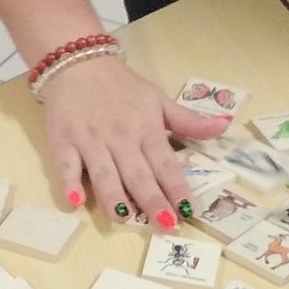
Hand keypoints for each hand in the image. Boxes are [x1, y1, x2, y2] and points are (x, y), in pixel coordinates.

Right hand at [39, 55, 228, 225]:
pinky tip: (75, 202)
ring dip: (114, 197)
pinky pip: (66, 166)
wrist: (79, 62)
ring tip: (124, 220)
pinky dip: (70, 184)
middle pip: (138, 174)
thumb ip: (188, 120)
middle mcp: (120, 138)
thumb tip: (225, 124)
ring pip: (104, 173)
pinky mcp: (63, 142)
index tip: (188, 210)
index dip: (177, 187)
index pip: (165, 163)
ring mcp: (91, 141)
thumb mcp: (158, 99)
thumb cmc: (122, 86)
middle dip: (152, 200)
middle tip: (165, 225)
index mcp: (146, 130)